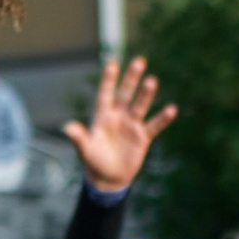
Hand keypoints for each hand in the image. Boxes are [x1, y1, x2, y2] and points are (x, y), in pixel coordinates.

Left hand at [63, 53, 175, 195]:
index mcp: (102, 116)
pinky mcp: (143, 137)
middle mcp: (118, 116)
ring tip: (152, 80)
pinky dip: (162, 118)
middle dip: (131, 79)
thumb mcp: (85, 150)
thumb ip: (79, 138)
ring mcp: (131, 125)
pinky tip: (172, 109)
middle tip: (139, 61)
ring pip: (140, 106)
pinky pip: (154, 125)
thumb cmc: (94, 161)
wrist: (108, 178)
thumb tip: (67, 127)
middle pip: (125, 94)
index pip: (105, 94)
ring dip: (146, 94)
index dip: (108, 80)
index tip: (112, 63)